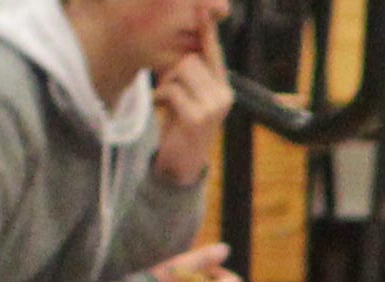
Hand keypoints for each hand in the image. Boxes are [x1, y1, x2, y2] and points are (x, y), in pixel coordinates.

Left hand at [150, 26, 229, 180]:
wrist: (182, 164)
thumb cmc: (181, 125)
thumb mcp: (187, 96)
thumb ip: (188, 75)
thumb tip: (179, 49)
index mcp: (222, 86)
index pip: (213, 52)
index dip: (207, 29)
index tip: (203, 7)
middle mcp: (224, 94)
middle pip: (189, 59)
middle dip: (171, 71)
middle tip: (168, 91)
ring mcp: (214, 106)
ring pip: (180, 72)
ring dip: (165, 84)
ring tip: (166, 102)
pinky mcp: (199, 117)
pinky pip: (172, 90)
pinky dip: (161, 98)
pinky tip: (162, 110)